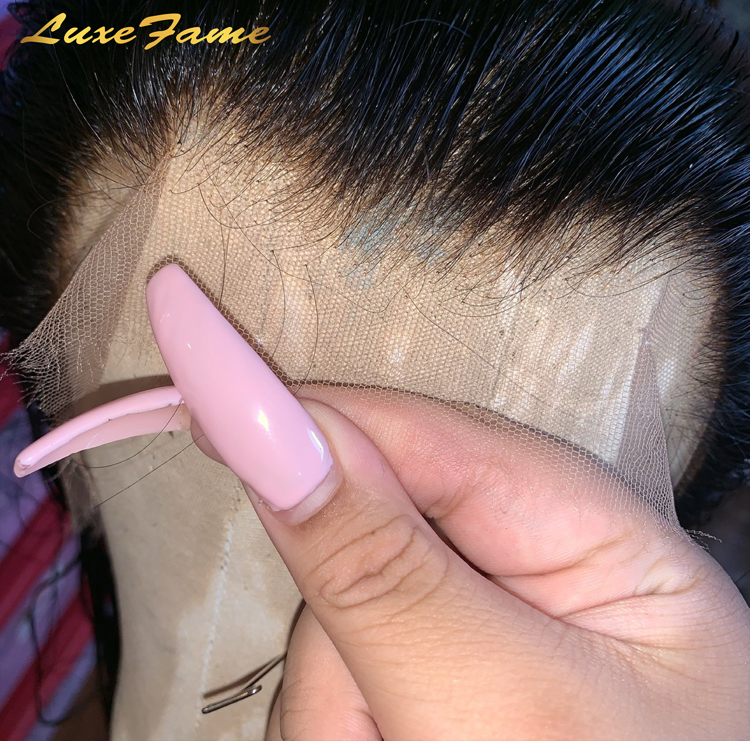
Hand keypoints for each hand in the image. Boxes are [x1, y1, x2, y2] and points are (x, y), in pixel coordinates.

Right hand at [252, 388, 749, 740]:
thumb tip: (278, 437)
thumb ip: (389, 576)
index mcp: (592, 533)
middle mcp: (533, 563)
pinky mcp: (441, 671)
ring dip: (341, 705)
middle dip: (341, 629)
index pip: (428, 433)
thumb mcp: (508, 706)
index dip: (314, 415)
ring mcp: (481, 620)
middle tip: (370, 724)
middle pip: (370, 529)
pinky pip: (346, 671)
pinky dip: (343, 723)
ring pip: (341, 614)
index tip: (208, 401)